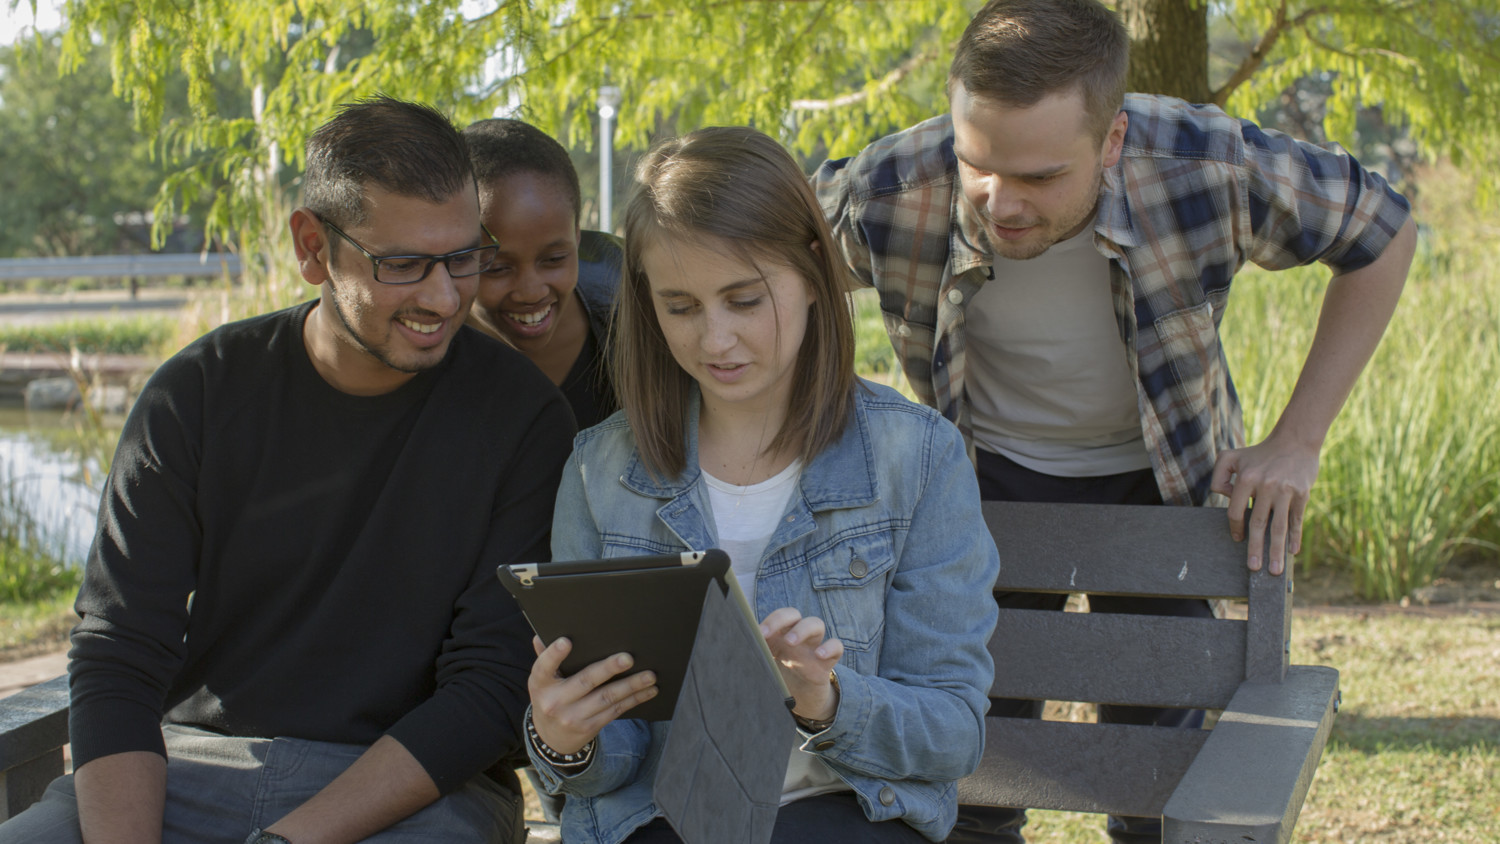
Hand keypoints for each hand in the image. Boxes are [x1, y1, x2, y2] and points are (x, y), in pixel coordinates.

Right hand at [528, 636, 657, 754]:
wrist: (551, 738)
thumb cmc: (549, 697)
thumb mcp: (541, 681)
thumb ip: (545, 658)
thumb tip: (542, 634)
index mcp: (540, 684)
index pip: (543, 667)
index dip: (554, 654)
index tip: (566, 641)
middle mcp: (555, 702)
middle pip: (585, 681)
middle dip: (608, 669)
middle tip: (628, 658)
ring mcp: (573, 717)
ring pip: (606, 697)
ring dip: (631, 686)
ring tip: (649, 675)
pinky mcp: (590, 727)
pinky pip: (615, 710)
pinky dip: (634, 699)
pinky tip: (648, 690)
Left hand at [760, 608, 842, 721]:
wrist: (802, 702)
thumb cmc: (779, 681)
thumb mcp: (766, 670)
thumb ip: (756, 658)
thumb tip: (737, 651)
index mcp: (778, 636)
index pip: (774, 617)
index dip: (767, 621)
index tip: (758, 633)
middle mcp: (795, 636)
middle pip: (793, 614)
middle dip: (781, 619)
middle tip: (767, 634)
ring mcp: (812, 647)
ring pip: (816, 623)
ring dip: (803, 629)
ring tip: (790, 642)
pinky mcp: (827, 662)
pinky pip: (836, 646)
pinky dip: (830, 647)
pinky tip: (819, 655)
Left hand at [1209, 435, 1320, 574]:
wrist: (1295, 440)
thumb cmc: (1259, 452)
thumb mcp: (1231, 457)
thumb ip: (1219, 476)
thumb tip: (1225, 499)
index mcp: (1246, 479)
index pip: (1236, 511)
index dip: (1236, 527)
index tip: (1238, 540)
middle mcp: (1265, 485)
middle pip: (1258, 524)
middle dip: (1255, 549)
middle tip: (1254, 569)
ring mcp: (1285, 491)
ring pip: (1279, 526)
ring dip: (1276, 550)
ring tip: (1274, 570)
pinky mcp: (1302, 493)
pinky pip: (1296, 519)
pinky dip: (1295, 536)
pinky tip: (1292, 552)